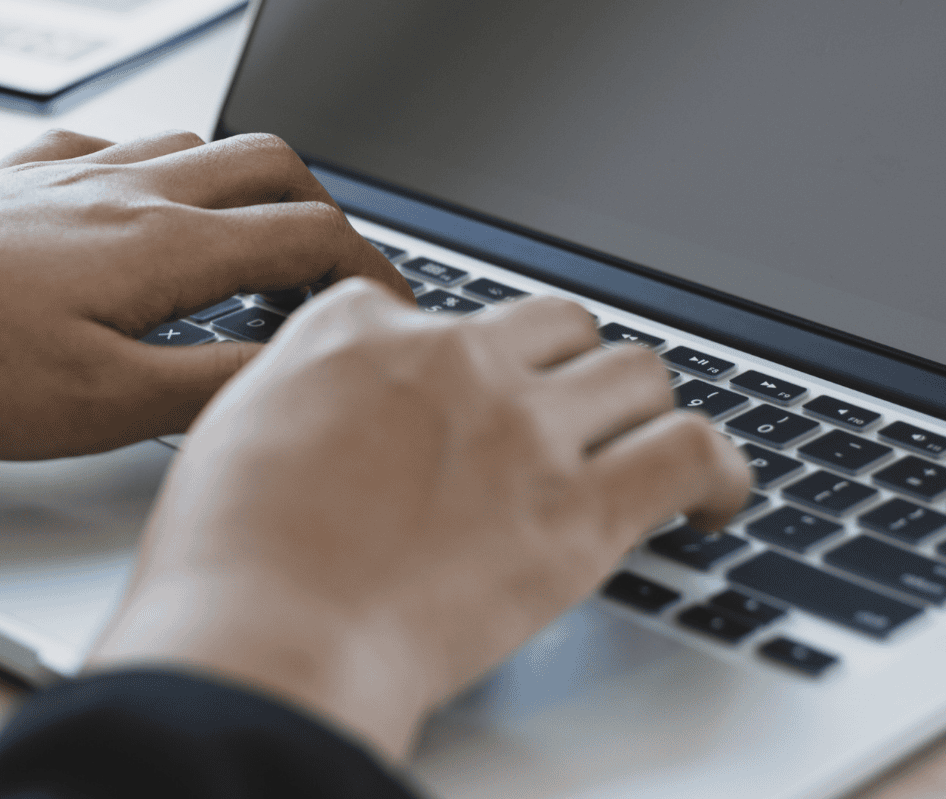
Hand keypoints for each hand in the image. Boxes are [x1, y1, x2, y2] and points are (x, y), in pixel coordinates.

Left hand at [0, 129, 404, 453]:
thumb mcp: (98, 406)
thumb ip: (211, 384)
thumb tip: (302, 372)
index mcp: (164, 242)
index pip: (312, 236)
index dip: (374, 274)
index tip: (391, 315)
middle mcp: (127, 186)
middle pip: (269, 163)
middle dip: (324, 211)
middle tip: (332, 275)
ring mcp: (68, 171)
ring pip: (194, 144)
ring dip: (244, 185)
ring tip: (247, 246)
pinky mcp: (14, 175)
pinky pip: (111, 143)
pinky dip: (153, 169)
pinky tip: (131, 209)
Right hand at [88, 284, 751, 760]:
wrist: (266, 636)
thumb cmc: (227, 558)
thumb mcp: (231, 428)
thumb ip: (300, 388)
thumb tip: (333, 396)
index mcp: (354, 331)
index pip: (440, 308)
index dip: (459, 359)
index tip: (465, 399)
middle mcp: (449, 358)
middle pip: (555, 321)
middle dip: (564, 366)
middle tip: (560, 418)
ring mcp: (522, 428)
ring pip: (634, 370)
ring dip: (637, 410)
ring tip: (634, 452)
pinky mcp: (581, 511)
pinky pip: (692, 451)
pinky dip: (718, 470)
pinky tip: (711, 499)